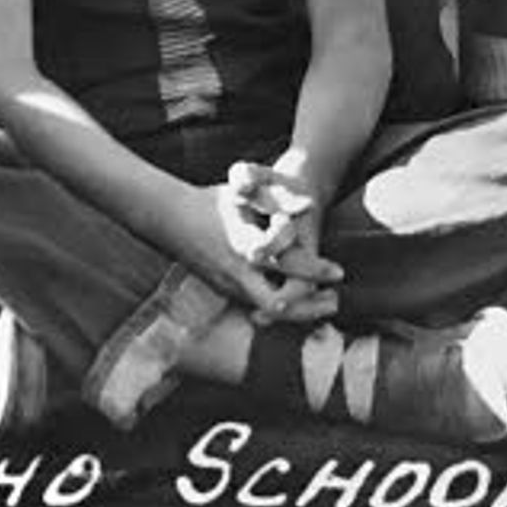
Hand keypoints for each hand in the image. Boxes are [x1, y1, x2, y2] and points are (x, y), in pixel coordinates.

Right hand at [165, 177, 337, 321]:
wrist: (168, 217)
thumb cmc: (211, 202)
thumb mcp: (243, 195)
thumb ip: (276, 199)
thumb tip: (310, 205)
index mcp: (244, 247)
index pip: (287, 266)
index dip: (315, 270)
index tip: (338, 272)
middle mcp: (237, 273)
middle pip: (280, 304)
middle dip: (310, 307)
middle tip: (335, 301)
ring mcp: (229, 286)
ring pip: (269, 311)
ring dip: (298, 310)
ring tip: (324, 305)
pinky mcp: (224, 291)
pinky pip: (257, 306)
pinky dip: (280, 307)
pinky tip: (299, 303)